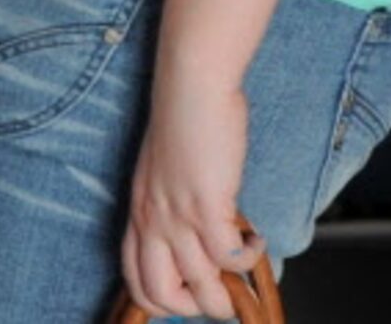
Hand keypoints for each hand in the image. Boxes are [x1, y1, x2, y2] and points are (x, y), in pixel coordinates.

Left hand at [124, 73, 255, 319]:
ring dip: (231, 290)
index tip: (191, 293)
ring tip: (246, 268)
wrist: (189, 88)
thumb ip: (169, 210)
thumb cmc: (181, 124)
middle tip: (222, 292)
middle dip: (195, 306)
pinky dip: (250, 257)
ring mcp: (177, 216)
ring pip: (203, 287)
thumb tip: (194, 243)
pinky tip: (255, 237)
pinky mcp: (207, 206)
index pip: (135, 280)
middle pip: (161, 296)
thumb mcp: (160, 176)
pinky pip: (230, 258)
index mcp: (138, 214)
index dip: (164, 301)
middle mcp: (151, 221)